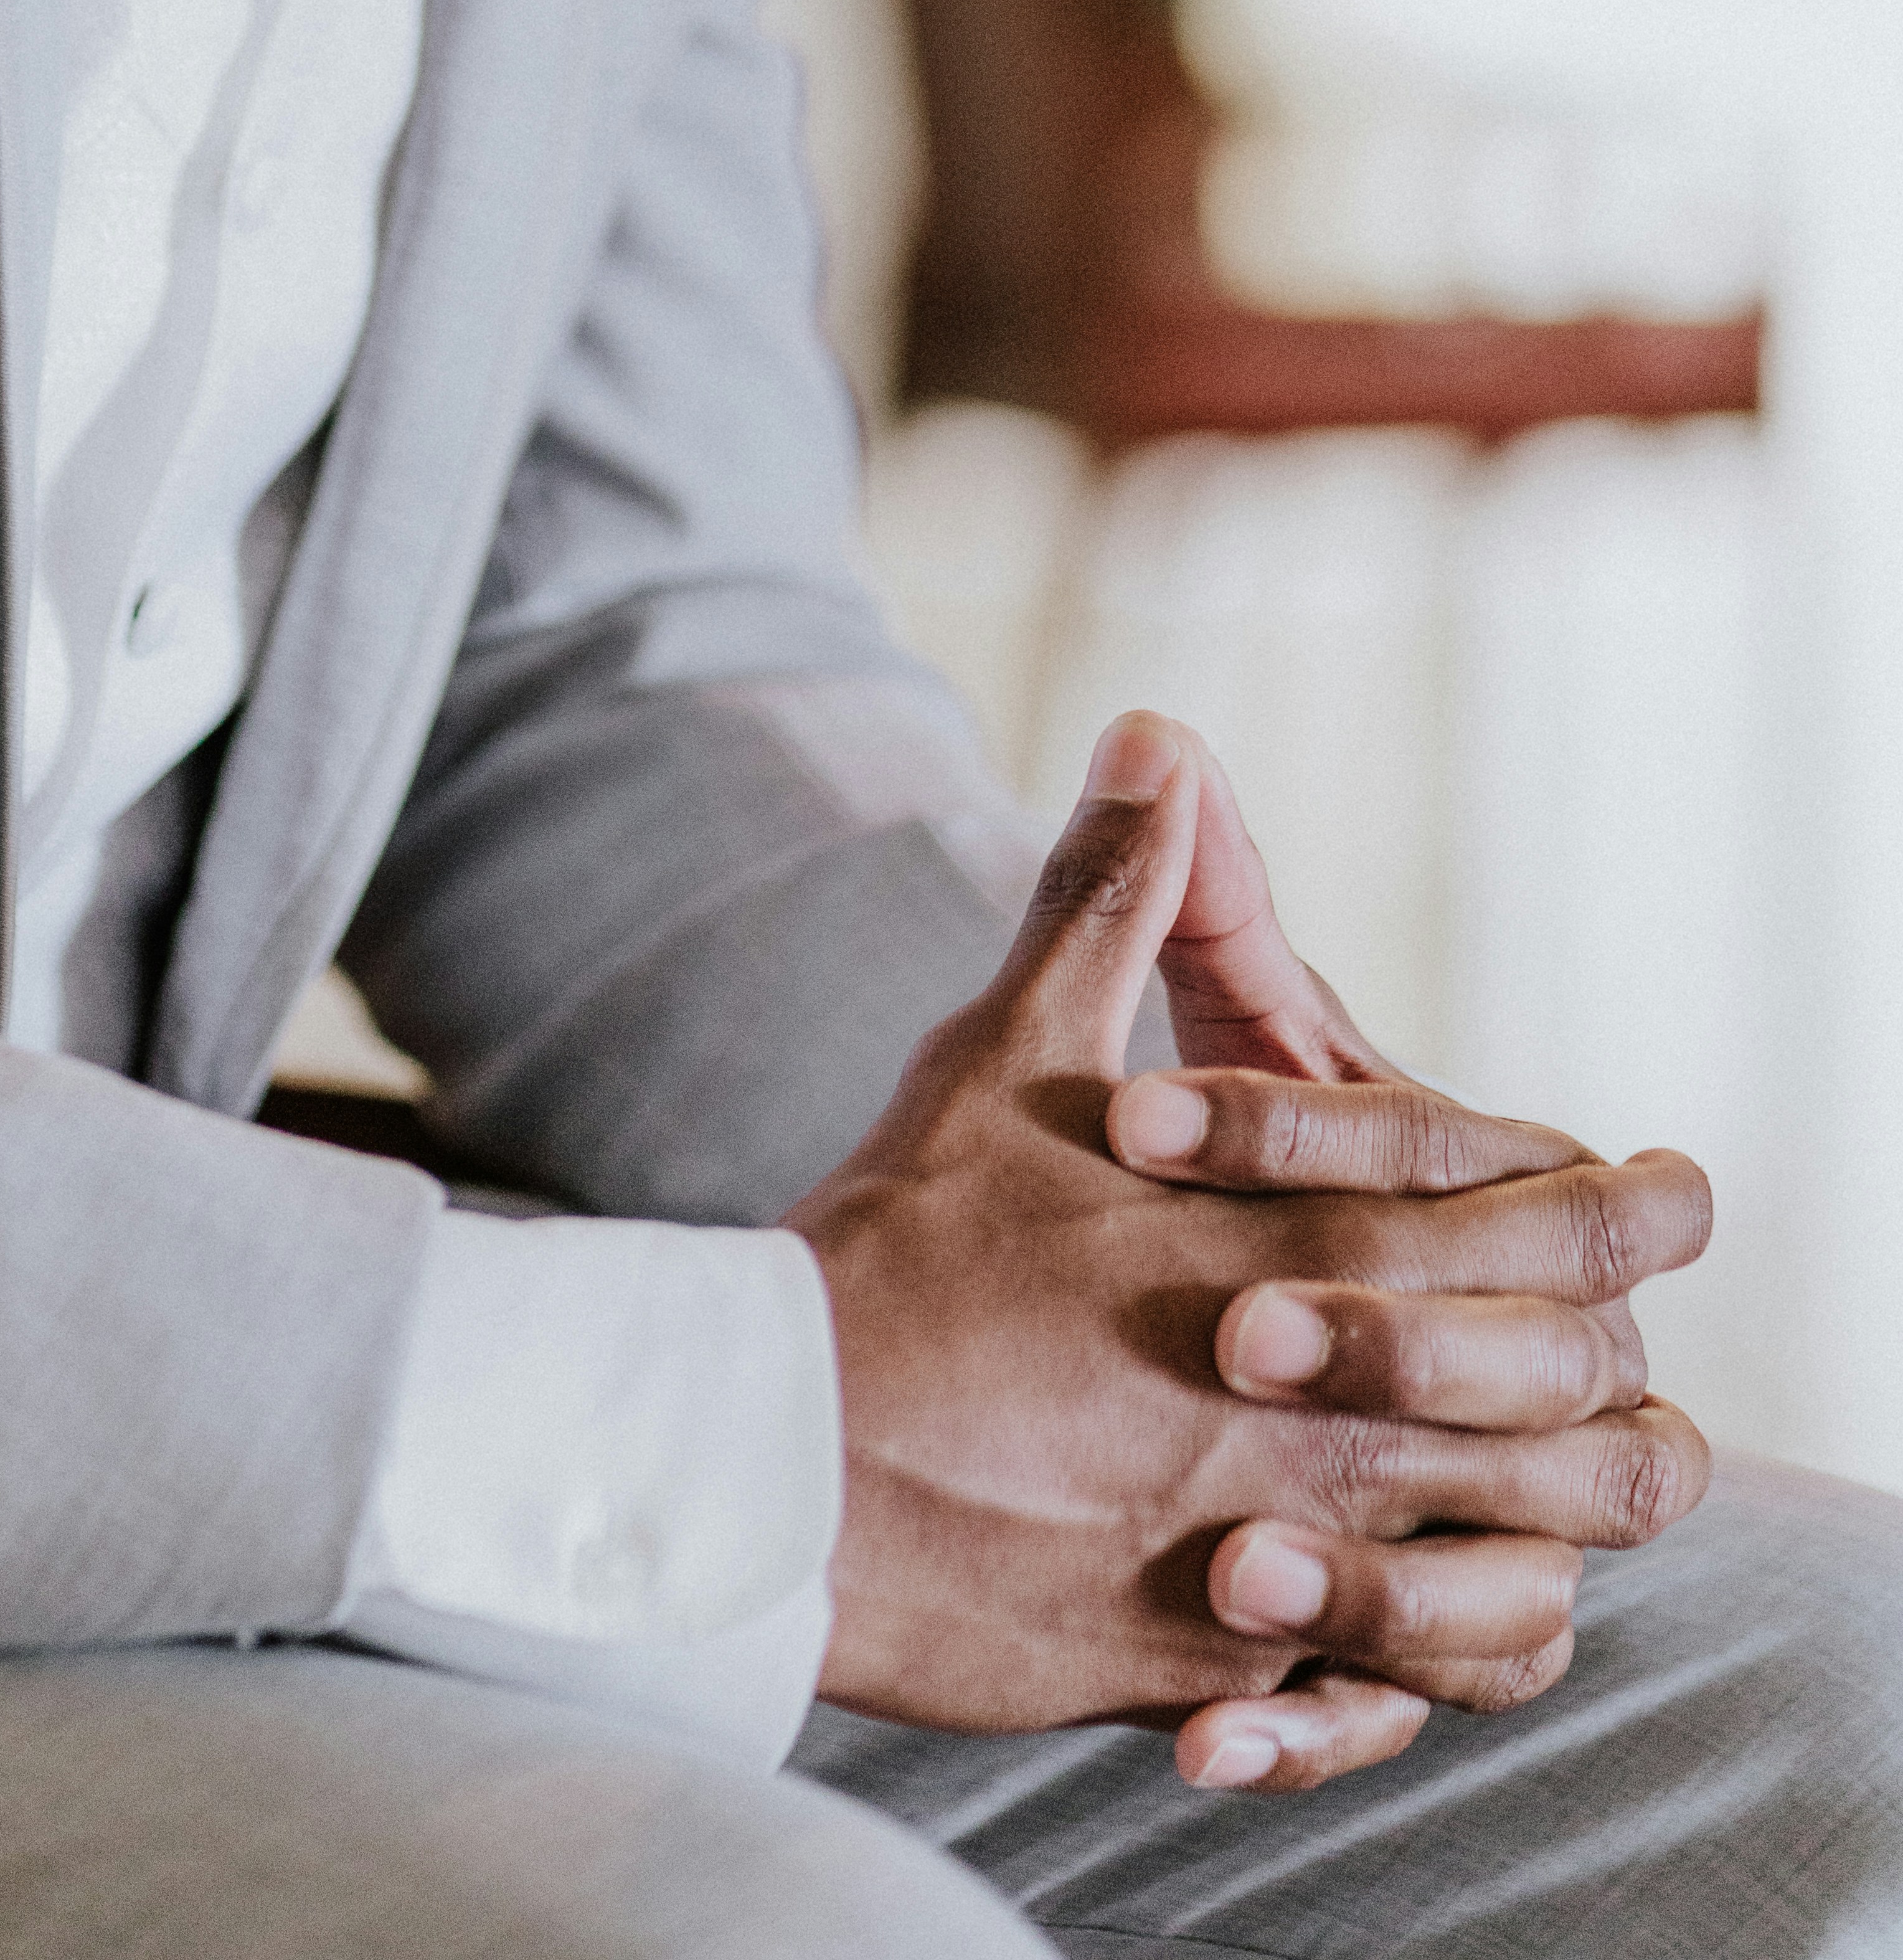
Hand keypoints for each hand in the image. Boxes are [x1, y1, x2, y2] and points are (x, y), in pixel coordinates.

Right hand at [787, 723, 1708, 1791]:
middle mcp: (1320, 1415)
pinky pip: (1390, 1703)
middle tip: (1620, 1352)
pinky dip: (1410, 1674)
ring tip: (1520, 1504)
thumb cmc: (897, 1242)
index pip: (1538, 1233)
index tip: (1667, 1193)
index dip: (1623, 1210)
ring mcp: (1279, 1556)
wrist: (777, 1453)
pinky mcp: (1219, 1667)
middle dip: (1613, 1380)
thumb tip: (1158, 743)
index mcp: (1294, 1255)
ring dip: (1538, 1544)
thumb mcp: (1010, 1052)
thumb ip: (1110, 903)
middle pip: (1570, 1417)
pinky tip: (1382, 1631)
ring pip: (1521, 1588)